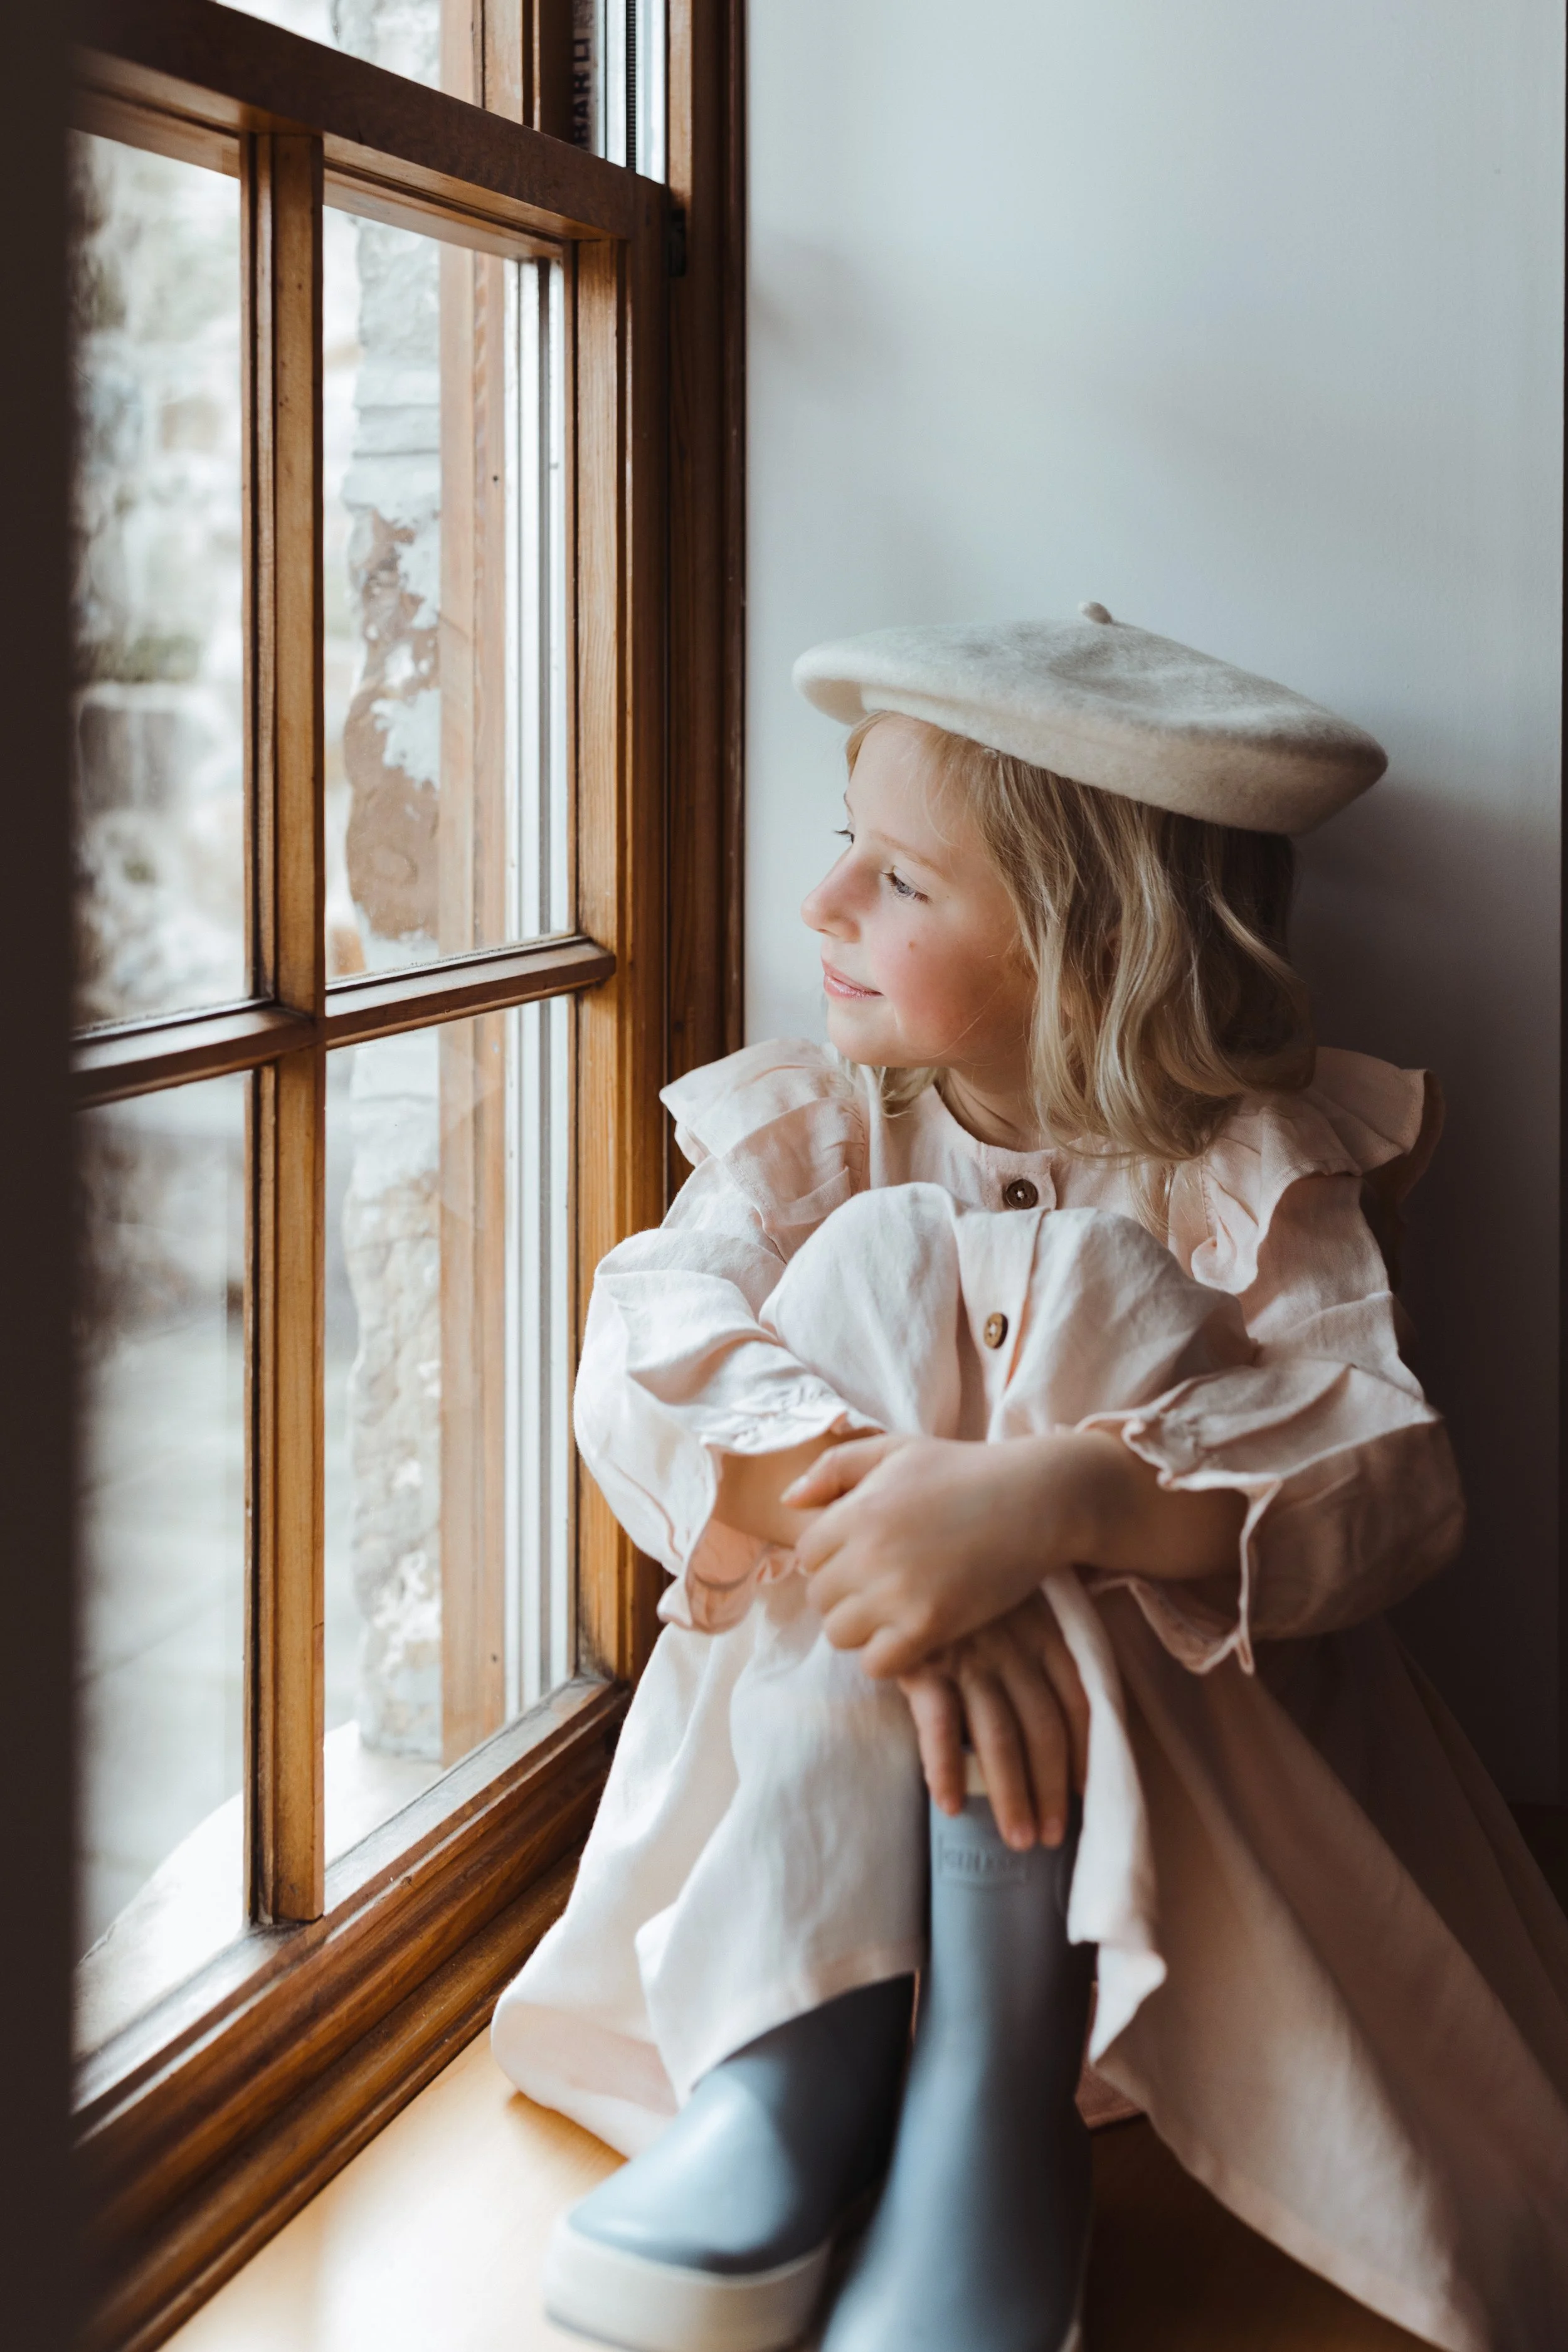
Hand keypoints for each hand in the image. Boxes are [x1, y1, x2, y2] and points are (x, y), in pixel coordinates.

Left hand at [784, 1426, 1245, 1678]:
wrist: (1036, 1499)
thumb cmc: (965, 1471)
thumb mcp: (897, 1450)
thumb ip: (835, 1468)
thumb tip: (787, 1501)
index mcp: (856, 1510)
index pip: (805, 1555)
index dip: (830, 1558)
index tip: (862, 1556)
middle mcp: (869, 1553)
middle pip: (819, 1598)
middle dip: (844, 1594)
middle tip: (882, 1585)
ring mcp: (899, 1592)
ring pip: (841, 1634)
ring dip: (863, 1628)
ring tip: (895, 1610)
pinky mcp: (931, 1626)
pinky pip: (878, 1663)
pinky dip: (890, 1655)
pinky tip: (914, 1633)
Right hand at [899, 1593, 1089, 1849]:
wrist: (905, 1543)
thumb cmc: (960, 1577)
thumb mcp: (1012, 1598)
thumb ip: (1036, 1643)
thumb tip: (1060, 1705)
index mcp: (1042, 1632)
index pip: (1077, 1701)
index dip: (1084, 1752)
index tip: (1086, 1794)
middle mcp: (1013, 1649)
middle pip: (1044, 1730)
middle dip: (1052, 1790)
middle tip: (1052, 1836)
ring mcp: (970, 1659)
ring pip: (1001, 1740)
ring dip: (1012, 1796)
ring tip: (1017, 1839)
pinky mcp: (925, 1665)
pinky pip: (940, 1728)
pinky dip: (946, 1770)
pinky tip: (950, 1806)